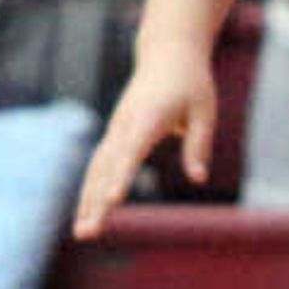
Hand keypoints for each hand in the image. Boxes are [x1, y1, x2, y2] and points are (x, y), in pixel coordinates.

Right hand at [73, 45, 211, 236]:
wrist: (167, 54)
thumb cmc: (191, 83)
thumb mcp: (205, 111)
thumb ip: (199, 145)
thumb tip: (198, 178)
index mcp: (147, 118)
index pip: (131, 153)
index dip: (120, 178)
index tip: (112, 202)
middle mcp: (124, 126)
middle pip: (105, 169)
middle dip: (95, 203)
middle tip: (88, 233)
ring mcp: (116, 130)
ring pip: (96, 170)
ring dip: (87, 201)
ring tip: (82, 232)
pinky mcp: (115, 134)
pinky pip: (99, 165)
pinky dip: (91, 188)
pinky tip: (88, 211)